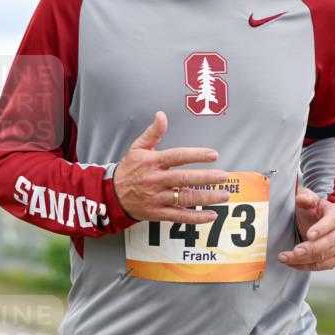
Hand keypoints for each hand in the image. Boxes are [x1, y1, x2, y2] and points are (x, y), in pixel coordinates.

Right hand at [112, 111, 229, 223]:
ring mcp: (157, 198)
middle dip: (205, 178)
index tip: (213, 155)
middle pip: (183, 179)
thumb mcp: (137, 148)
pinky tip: (211, 215)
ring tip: (223, 195)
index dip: (196, 155)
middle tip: (223, 176)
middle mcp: (155, 180)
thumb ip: (153, 133)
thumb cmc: (128, 170)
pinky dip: (196, 218)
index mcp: (152, 162)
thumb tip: (161, 115)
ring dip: (205, 198)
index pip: (177, 156)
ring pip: (184, 198)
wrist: (112, 196)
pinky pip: (179, 216)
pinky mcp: (157, 213)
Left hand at [278, 187, 334, 270]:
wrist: (317, 220)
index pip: (332, 221)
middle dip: (311, 248)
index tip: (308, 235)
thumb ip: (305, 197)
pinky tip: (292, 264)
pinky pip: (323, 266)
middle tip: (294, 251)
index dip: (321, 228)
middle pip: (329, 242)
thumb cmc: (311, 209)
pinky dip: (306, 266)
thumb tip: (301, 199)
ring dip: (304, 260)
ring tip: (285, 258)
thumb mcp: (307, 199)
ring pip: (325, 256)